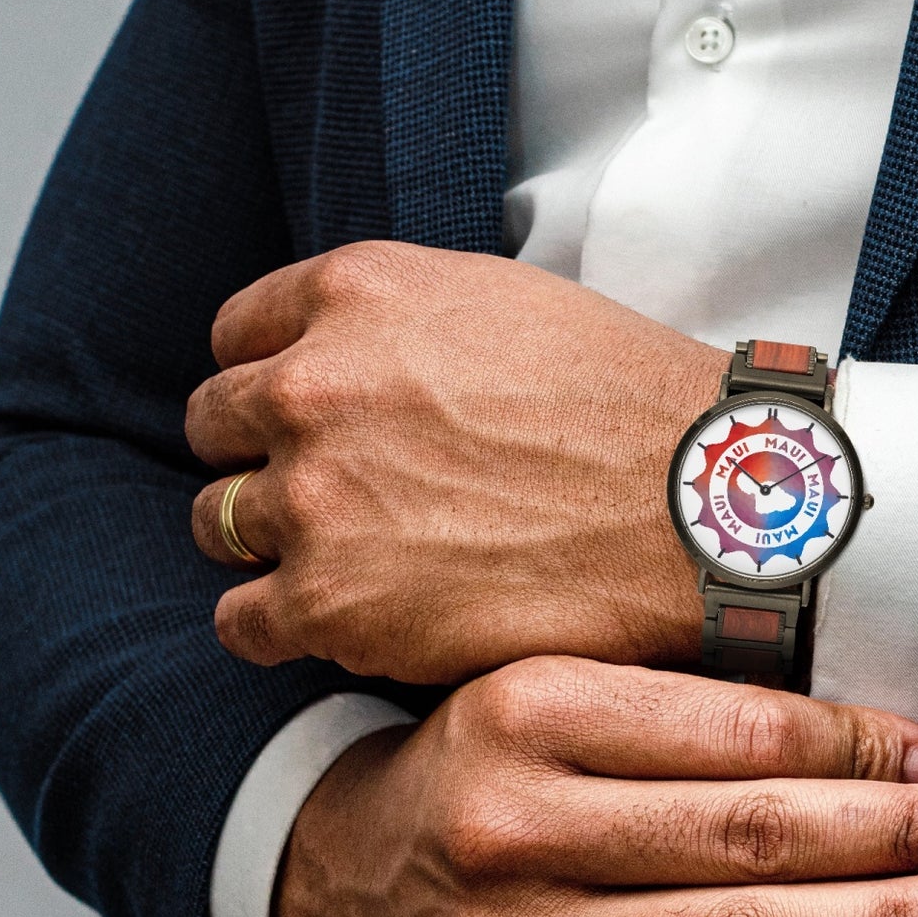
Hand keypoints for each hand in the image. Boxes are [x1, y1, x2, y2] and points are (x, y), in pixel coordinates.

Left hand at [186, 241, 722, 683]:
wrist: (700, 512)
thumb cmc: (627, 410)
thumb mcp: (503, 305)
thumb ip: (397, 322)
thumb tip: (344, 358)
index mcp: (358, 294)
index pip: (239, 338)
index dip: (271, 383)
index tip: (303, 424)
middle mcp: (314, 386)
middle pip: (217, 426)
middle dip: (262, 459)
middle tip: (326, 498)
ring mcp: (314, 498)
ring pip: (217, 523)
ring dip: (268, 542)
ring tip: (344, 563)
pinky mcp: (330, 602)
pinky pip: (240, 620)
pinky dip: (275, 623)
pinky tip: (332, 622)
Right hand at [275, 658, 917, 916]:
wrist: (356, 871)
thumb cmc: (483, 761)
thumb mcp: (554, 691)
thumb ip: (686, 711)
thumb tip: (870, 746)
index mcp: (528, 712)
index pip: (722, 732)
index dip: (850, 748)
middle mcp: (516, 828)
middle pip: (740, 838)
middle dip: (895, 839)